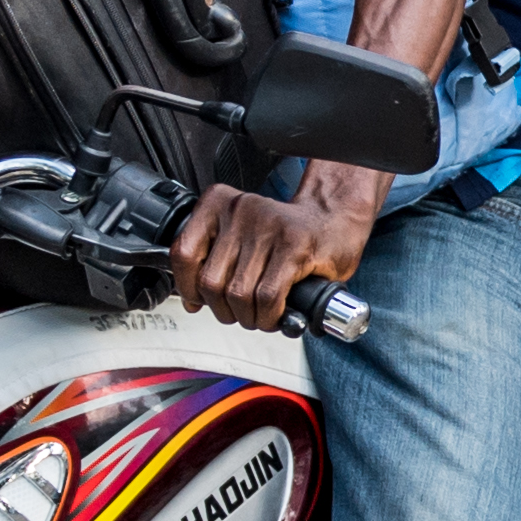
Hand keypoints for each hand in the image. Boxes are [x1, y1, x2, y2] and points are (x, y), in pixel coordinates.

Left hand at [174, 166, 376, 331]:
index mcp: (220, 204)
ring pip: (238, 293)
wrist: (336, 217)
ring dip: (249, 317)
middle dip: (224, 310)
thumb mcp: (242, 235)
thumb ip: (214, 261)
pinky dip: (268, 315)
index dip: (188, 288)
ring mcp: (268, 227)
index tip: (198, 300)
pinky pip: (267, 296)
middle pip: (211, 281)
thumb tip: (193, 301)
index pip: (183, 253)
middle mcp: (240, 211)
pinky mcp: (294, 246)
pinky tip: (275, 315)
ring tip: (260, 316)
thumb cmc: (289, 232)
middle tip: (240, 313)